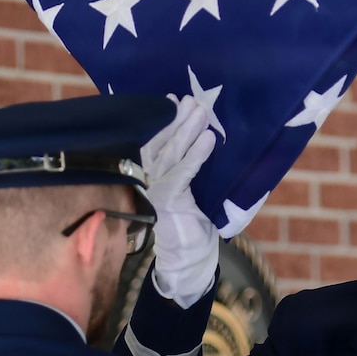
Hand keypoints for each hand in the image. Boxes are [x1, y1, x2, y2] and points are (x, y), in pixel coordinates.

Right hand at [140, 96, 219, 306]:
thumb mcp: (189, 188)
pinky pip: (183, 173)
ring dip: (187, 131)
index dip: (162, 121)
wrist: (188, 256)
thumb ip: (189, 164)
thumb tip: (208, 132)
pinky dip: (197, 155)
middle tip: (191, 99)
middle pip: (161, 143)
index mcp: (150, 175)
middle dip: (176, 119)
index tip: (172, 99)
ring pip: (171, 154)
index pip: (153, 142)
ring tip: (201, 112)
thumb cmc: (192, 222)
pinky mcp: (168, 201)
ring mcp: (155, 190)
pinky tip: (209, 139)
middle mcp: (148, 180)